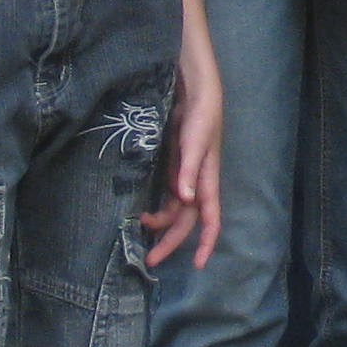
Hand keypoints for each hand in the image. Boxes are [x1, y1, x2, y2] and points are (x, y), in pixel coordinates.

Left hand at [143, 31, 225, 269]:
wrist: (191, 81)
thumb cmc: (201, 106)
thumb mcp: (195, 135)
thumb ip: (189, 166)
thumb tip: (186, 200)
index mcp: (206, 174)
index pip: (210, 216)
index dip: (206, 241)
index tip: (199, 265)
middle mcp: (195, 178)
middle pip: (187, 219)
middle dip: (171, 241)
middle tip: (148, 259)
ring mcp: (182, 171)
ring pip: (174, 208)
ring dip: (159, 223)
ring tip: (136, 229)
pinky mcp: (171, 161)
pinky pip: (165, 191)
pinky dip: (155, 205)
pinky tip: (139, 210)